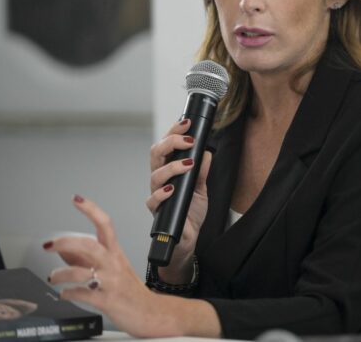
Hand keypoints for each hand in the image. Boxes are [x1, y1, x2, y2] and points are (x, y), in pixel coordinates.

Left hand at [45, 195, 177, 336]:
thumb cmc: (130, 290)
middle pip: (89, 245)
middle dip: (66, 242)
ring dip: (60, 274)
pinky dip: (68, 293)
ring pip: (81, 272)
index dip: (91, 210)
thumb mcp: (112, 268)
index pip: (105, 224)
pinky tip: (65, 294)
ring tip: (53, 278)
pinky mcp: (107, 301)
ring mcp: (110, 282)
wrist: (151, 313)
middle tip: (49, 244)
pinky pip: (82, 294)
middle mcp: (113, 264)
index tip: (76, 199)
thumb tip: (64, 249)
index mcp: (115, 252)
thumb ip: (86, 258)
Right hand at [147, 119, 211, 276]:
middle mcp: (160, 179)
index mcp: (169, 169)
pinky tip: (171, 188)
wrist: (187, 238)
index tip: (186, 122)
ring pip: (155, 174)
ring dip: (172, 166)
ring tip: (188, 164)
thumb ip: (203, 171)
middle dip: (171, 142)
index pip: (167, 145)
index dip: (174, 132)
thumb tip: (207, 152)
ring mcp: (156, 193)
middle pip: (156, 153)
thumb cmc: (191, 212)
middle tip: (188, 140)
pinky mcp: (156, 210)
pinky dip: (162, 192)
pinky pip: (153, 199)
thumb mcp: (201, 188)